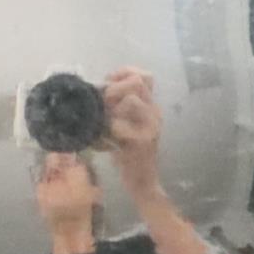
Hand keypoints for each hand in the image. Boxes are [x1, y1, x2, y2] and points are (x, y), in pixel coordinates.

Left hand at [103, 66, 161, 194]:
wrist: (141, 180)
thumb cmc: (128, 151)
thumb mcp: (124, 122)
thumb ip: (118, 104)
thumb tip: (99, 86)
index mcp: (150, 105)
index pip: (144, 75)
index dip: (124, 73)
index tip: (108, 84)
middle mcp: (154, 112)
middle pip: (138, 81)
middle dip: (114, 88)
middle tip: (104, 104)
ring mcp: (151, 126)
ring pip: (131, 99)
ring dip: (112, 107)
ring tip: (104, 121)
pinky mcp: (143, 142)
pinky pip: (120, 125)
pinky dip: (109, 129)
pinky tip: (105, 139)